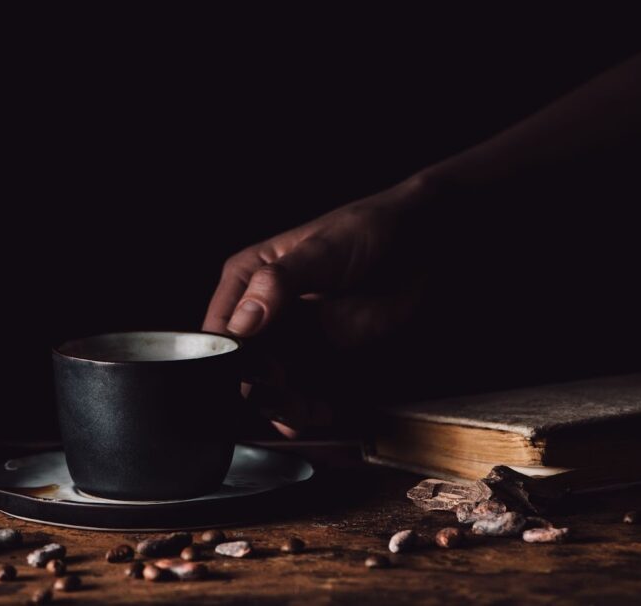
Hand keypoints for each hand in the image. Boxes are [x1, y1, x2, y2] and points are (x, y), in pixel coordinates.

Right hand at [203, 175, 439, 435]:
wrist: (420, 245)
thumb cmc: (367, 230)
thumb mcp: (323, 250)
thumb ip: (280, 282)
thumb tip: (242, 322)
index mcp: (247, 278)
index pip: (220, 327)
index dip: (227, 357)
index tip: (254, 372)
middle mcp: (260, 312)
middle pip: (242, 365)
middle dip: (259, 387)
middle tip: (288, 390)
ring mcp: (290, 337)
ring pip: (269, 385)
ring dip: (283, 405)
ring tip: (308, 409)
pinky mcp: (318, 356)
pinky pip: (302, 391)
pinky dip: (308, 408)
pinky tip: (324, 410)